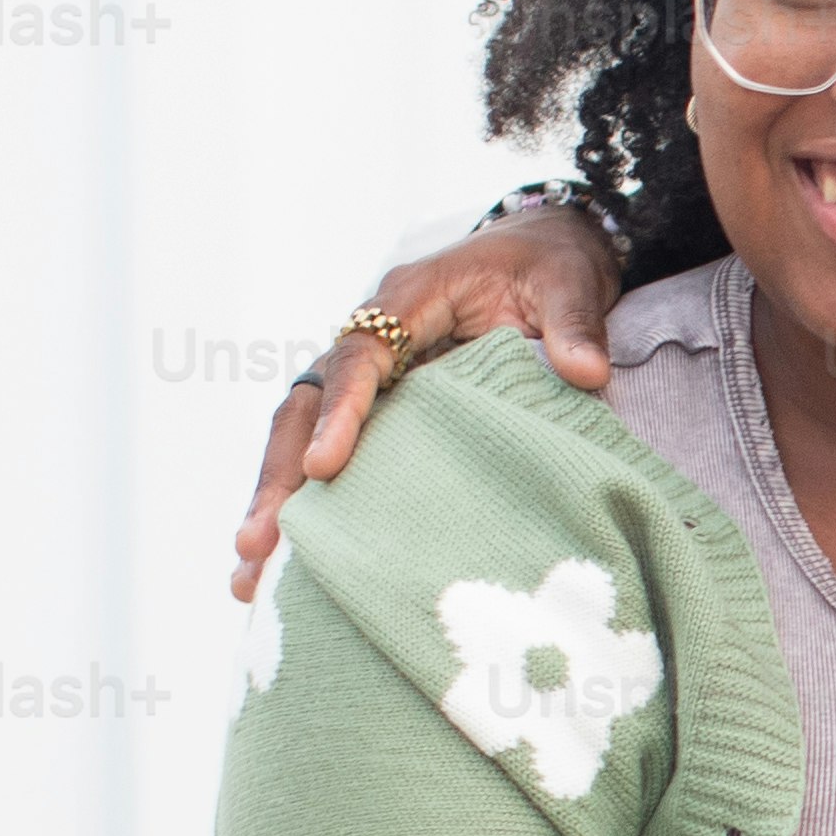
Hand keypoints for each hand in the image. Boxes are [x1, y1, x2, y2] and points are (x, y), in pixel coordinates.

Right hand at [231, 201, 621, 596]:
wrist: (542, 258)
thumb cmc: (547, 267)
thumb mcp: (567, 282)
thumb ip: (572, 324)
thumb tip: (585, 373)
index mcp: (405, 300)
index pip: (359, 358)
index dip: (340, 414)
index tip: (323, 470)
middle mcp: (368, 338)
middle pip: (305, 407)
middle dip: (277, 476)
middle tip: (257, 544)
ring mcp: (366, 377)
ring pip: (299, 438)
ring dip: (275, 503)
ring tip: (250, 577)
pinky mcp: (376, 409)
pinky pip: (327, 456)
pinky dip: (307, 508)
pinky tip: (285, 571)